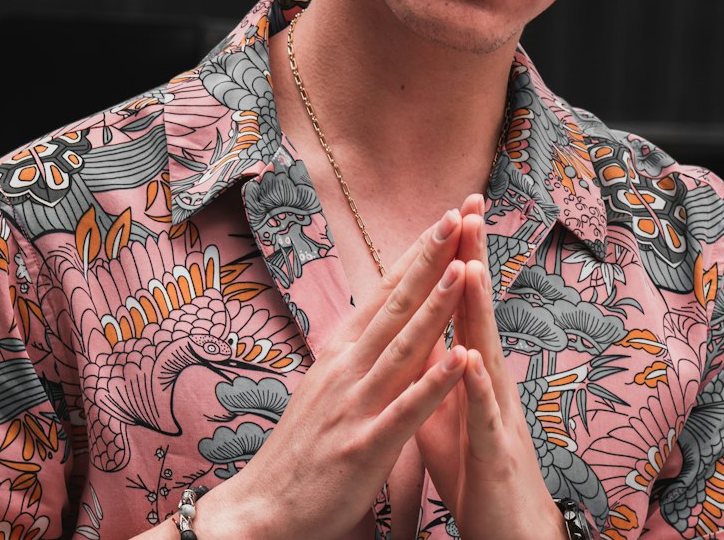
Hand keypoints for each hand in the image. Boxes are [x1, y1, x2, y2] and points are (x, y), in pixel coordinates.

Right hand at [190, 208, 469, 539]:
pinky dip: (436, 383)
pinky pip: (407, 410)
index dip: (416, 254)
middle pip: (397, 304)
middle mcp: (348, 367)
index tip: (444, 218)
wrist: (260, 509)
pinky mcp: (365, 446)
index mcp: (342, 351)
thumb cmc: (301, 450)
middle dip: (430, 258)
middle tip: (457, 214)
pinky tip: (463, 359)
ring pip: (404, 346)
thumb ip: (355, 349)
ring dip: (436, 305)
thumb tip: (381, 314)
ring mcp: (356, 404)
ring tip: (464, 268)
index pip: (386, 291)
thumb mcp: (326, 384)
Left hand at [417, 195, 564, 539]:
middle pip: (478, 312)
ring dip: (478, 312)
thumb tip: (412, 328)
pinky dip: (475, 388)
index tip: (448, 209)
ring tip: (470, 267)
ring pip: (485, 354)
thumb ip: (431, 366)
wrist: (509, 534)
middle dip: (473, 260)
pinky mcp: (494, 453)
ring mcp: (496, 414)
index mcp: (469, 369)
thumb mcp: (443, 408)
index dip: (454, 257)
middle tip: (469, 208)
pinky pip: (483, 417)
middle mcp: (488, 382)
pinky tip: (468, 361)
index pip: (459, 302)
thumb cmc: (475, 468)